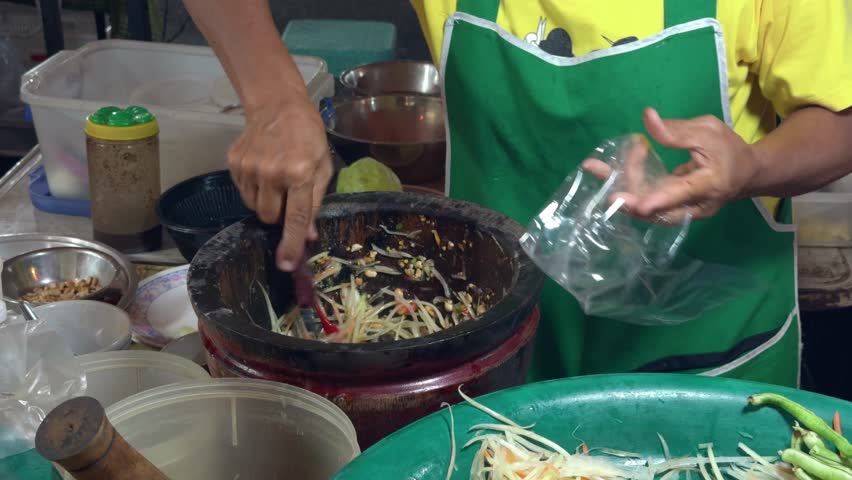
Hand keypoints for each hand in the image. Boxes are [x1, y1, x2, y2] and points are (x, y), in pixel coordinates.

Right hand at [228, 95, 332, 270]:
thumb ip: (315, 201)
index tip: (285, 264)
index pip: (295, 218)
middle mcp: (272, 173)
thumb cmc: (307, 134)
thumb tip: (308, 234)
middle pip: (270, 217)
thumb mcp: (322, 165)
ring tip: (276, 179)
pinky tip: (263, 169)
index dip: (290, 244)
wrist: (276, 104)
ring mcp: (249, 168)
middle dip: (280, 214)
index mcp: (299, 173)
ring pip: (254, 207)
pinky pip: (243, 192)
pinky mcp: (234, 163)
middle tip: (288, 194)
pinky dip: (254, 188)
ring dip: (266, 202)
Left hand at [583, 108, 760, 221]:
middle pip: (658, 210)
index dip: (660, 199)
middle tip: (605, 190)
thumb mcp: (708, 131)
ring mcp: (682, 213)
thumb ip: (677, 130)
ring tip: (594, 168)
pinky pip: (646, 203)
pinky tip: (608, 170)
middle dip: (629, 202)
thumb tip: (647, 118)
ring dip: (620, 189)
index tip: (639, 205)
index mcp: (710, 183)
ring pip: (647, 209)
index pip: (683, 193)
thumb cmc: (728, 149)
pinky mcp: (671, 211)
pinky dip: (627, 186)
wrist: (745, 174)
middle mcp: (695, 206)